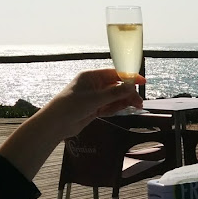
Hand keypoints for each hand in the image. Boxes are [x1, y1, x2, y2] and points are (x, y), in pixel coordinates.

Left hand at [0, 69, 143, 180]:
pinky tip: (123, 110)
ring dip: (125, 101)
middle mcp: (94, 85)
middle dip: (128, 93)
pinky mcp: (95, 109)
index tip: (141, 82)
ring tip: (136, 107)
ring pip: (115, 97)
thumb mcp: (95, 98)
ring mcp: (94, 98)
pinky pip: (110, 106)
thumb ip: (114, 93)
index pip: (114, 74)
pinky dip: (117, 108)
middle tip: (139, 102)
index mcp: (91, 77)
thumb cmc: (71, 106)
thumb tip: (131, 86)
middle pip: (117, 87)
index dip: (129, 77)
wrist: (56, 124)